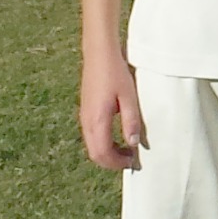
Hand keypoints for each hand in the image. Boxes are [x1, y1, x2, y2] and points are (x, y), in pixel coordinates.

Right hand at [80, 46, 144, 170]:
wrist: (99, 54)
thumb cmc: (115, 73)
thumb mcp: (129, 97)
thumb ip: (131, 122)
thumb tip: (133, 144)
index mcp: (97, 120)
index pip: (103, 154)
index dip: (117, 163)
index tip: (133, 162)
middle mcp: (87, 122)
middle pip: (95, 154)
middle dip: (112, 162)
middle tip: (130, 160)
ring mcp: (84, 117)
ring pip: (92, 146)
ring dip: (108, 153)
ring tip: (127, 150)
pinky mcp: (86, 112)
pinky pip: (91, 136)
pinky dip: (103, 143)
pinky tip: (117, 137)